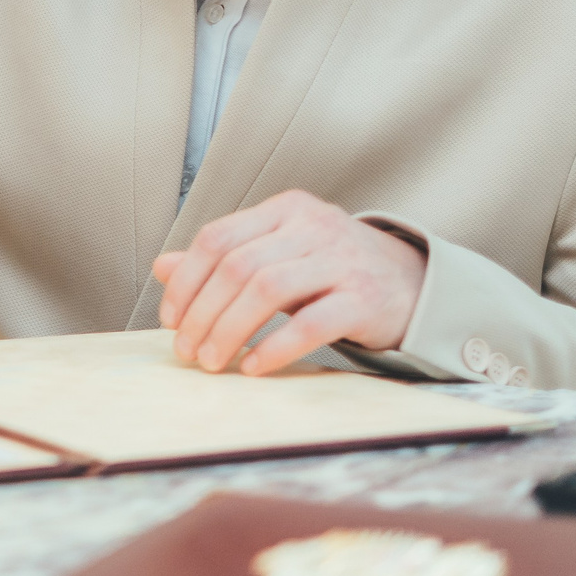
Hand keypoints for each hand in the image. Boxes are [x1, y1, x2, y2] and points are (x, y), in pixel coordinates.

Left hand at [152, 190, 425, 375]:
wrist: (412, 283)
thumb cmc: (332, 269)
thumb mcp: (279, 253)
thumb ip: (225, 258)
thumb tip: (162, 267)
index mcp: (285, 209)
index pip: (218, 237)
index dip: (186, 280)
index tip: (171, 320)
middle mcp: (312, 226)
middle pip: (238, 266)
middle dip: (202, 313)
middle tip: (187, 351)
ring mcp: (341, 260)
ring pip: (268, 290)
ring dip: (230, 331)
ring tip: (213, 361)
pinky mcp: (364, 299)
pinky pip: (310, 324)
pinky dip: (274, 347)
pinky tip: (253, 366)